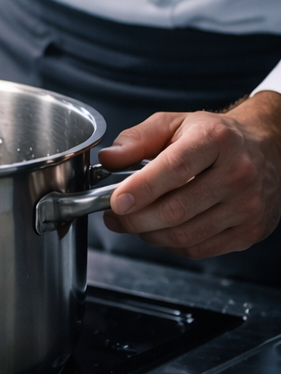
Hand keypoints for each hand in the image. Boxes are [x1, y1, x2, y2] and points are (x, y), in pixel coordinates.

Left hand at [99, 92, 280, 258]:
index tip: (117, 202)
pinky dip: (172, 244)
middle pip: (177, 210)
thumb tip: (109, 159)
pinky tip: (163, 230)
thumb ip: (137, 139)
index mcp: (217, 139)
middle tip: (116, 215)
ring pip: (185, 235)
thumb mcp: (175, 124)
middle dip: (136, 219)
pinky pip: (199, 249)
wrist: (266, 149)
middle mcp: (238, 173)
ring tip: (136, 221)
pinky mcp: (251, 230)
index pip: (174, 168)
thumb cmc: (215, 137)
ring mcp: (248, 205)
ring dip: (150, 234)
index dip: (141, 189)